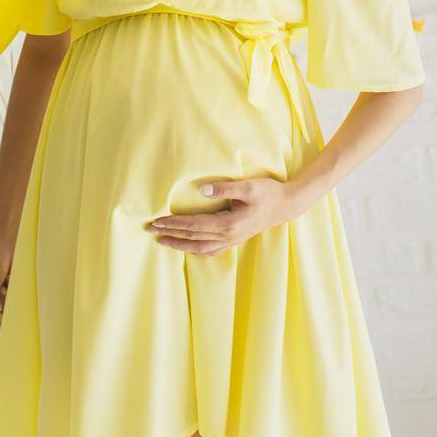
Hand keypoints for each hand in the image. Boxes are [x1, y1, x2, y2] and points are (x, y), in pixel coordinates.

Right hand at [0, 243, 12, 333]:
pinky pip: (18, 296)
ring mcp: (5, 292)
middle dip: (3, 305)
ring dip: (8, 295)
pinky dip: (14, 288)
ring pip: (11, 307)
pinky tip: (11, 278)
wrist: (4, 245)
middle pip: (2, 316)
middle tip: (1, 292)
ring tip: (5, 281)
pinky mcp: (15, 286)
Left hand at [147, 177, 294, 254]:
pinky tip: (188, 248)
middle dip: (171, 235)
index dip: (174, 224)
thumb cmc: (268, 192)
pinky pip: (211, 250)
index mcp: (229, 224)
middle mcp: (228, 236)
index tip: (156, 221)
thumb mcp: (248, 186)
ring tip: (163, 241)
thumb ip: (225, 188)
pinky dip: (196, 251)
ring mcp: (232, 240)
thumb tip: (203, 188)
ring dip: (180, 245)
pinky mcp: (235, 240)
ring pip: (200, 248)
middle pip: (193, 238)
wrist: (286, 205)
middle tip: (150, 230)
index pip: (194, 225)